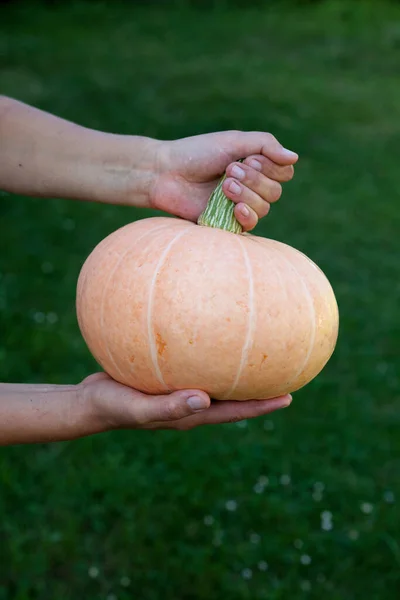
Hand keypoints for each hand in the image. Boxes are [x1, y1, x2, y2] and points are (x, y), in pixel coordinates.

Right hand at [81, 373, 291, 430]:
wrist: (89, 402)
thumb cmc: (112, 406)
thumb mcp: (138, 407)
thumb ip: (169, 406)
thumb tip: (205, 399)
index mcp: (191, 415)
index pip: (234, 412)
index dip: (262, 407)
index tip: (289, 397)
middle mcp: (191, 404)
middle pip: (233, 398)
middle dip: (259, 390)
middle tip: (285, 375)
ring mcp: (180, 392)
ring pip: (217, 382)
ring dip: (237, 373)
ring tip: (256, 355)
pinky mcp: (167, 378)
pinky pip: (196, 366)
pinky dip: (209, 356)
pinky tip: (210, 337)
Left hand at [150, 131, 297, 230]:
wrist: (166, 173)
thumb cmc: (197, 153)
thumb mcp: (234, 141)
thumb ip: (265, 145)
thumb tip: (294, 157)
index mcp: (255, 167)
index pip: (284, 173)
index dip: (272, 167)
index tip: (249, 158)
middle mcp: (251, 188)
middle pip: (276, 192)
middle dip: (255, 179)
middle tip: (229, 170)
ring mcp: (239, 207)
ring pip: (264, 208)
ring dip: (246, 194)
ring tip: (223, 185)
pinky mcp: (226, 224)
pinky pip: (250, 226)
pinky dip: (246, 216)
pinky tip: (235, 208)